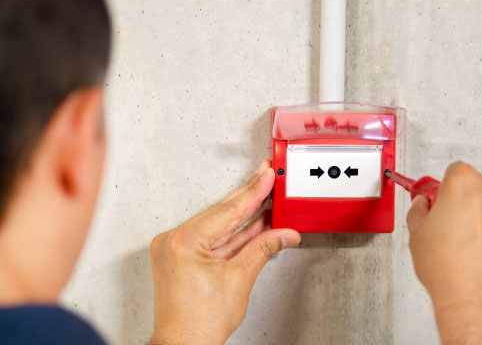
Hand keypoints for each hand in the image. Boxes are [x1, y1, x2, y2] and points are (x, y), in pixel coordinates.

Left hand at [149, 160, 300, 344]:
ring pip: (217, 224)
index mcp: (184, 242)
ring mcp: (175, 247)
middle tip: (266, 178)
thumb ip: (263, 249)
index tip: (266, 177)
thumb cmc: (201, 323)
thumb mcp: (239, 279)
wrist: (184, 344)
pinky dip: (232, 232)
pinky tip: (251, 223)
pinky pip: (211, 236)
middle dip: (248, 198)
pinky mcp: (181, 255)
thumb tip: (283, 234)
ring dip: (243, 216)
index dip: (253, 192)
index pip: (228, 211)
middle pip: (221, 213)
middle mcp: (174, 240)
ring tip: (265, 199)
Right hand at [407, 162, 481, 344]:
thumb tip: (423, 206)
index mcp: (464, 182)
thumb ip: (419, 210)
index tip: (437, 200)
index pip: (453, 171)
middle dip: (463, 201)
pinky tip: (480, 252)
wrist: (478, 301)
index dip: (443, 189)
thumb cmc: (450, 269)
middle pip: (476, 186)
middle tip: (448, 224)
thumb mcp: (416, 232)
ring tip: (464, 243)